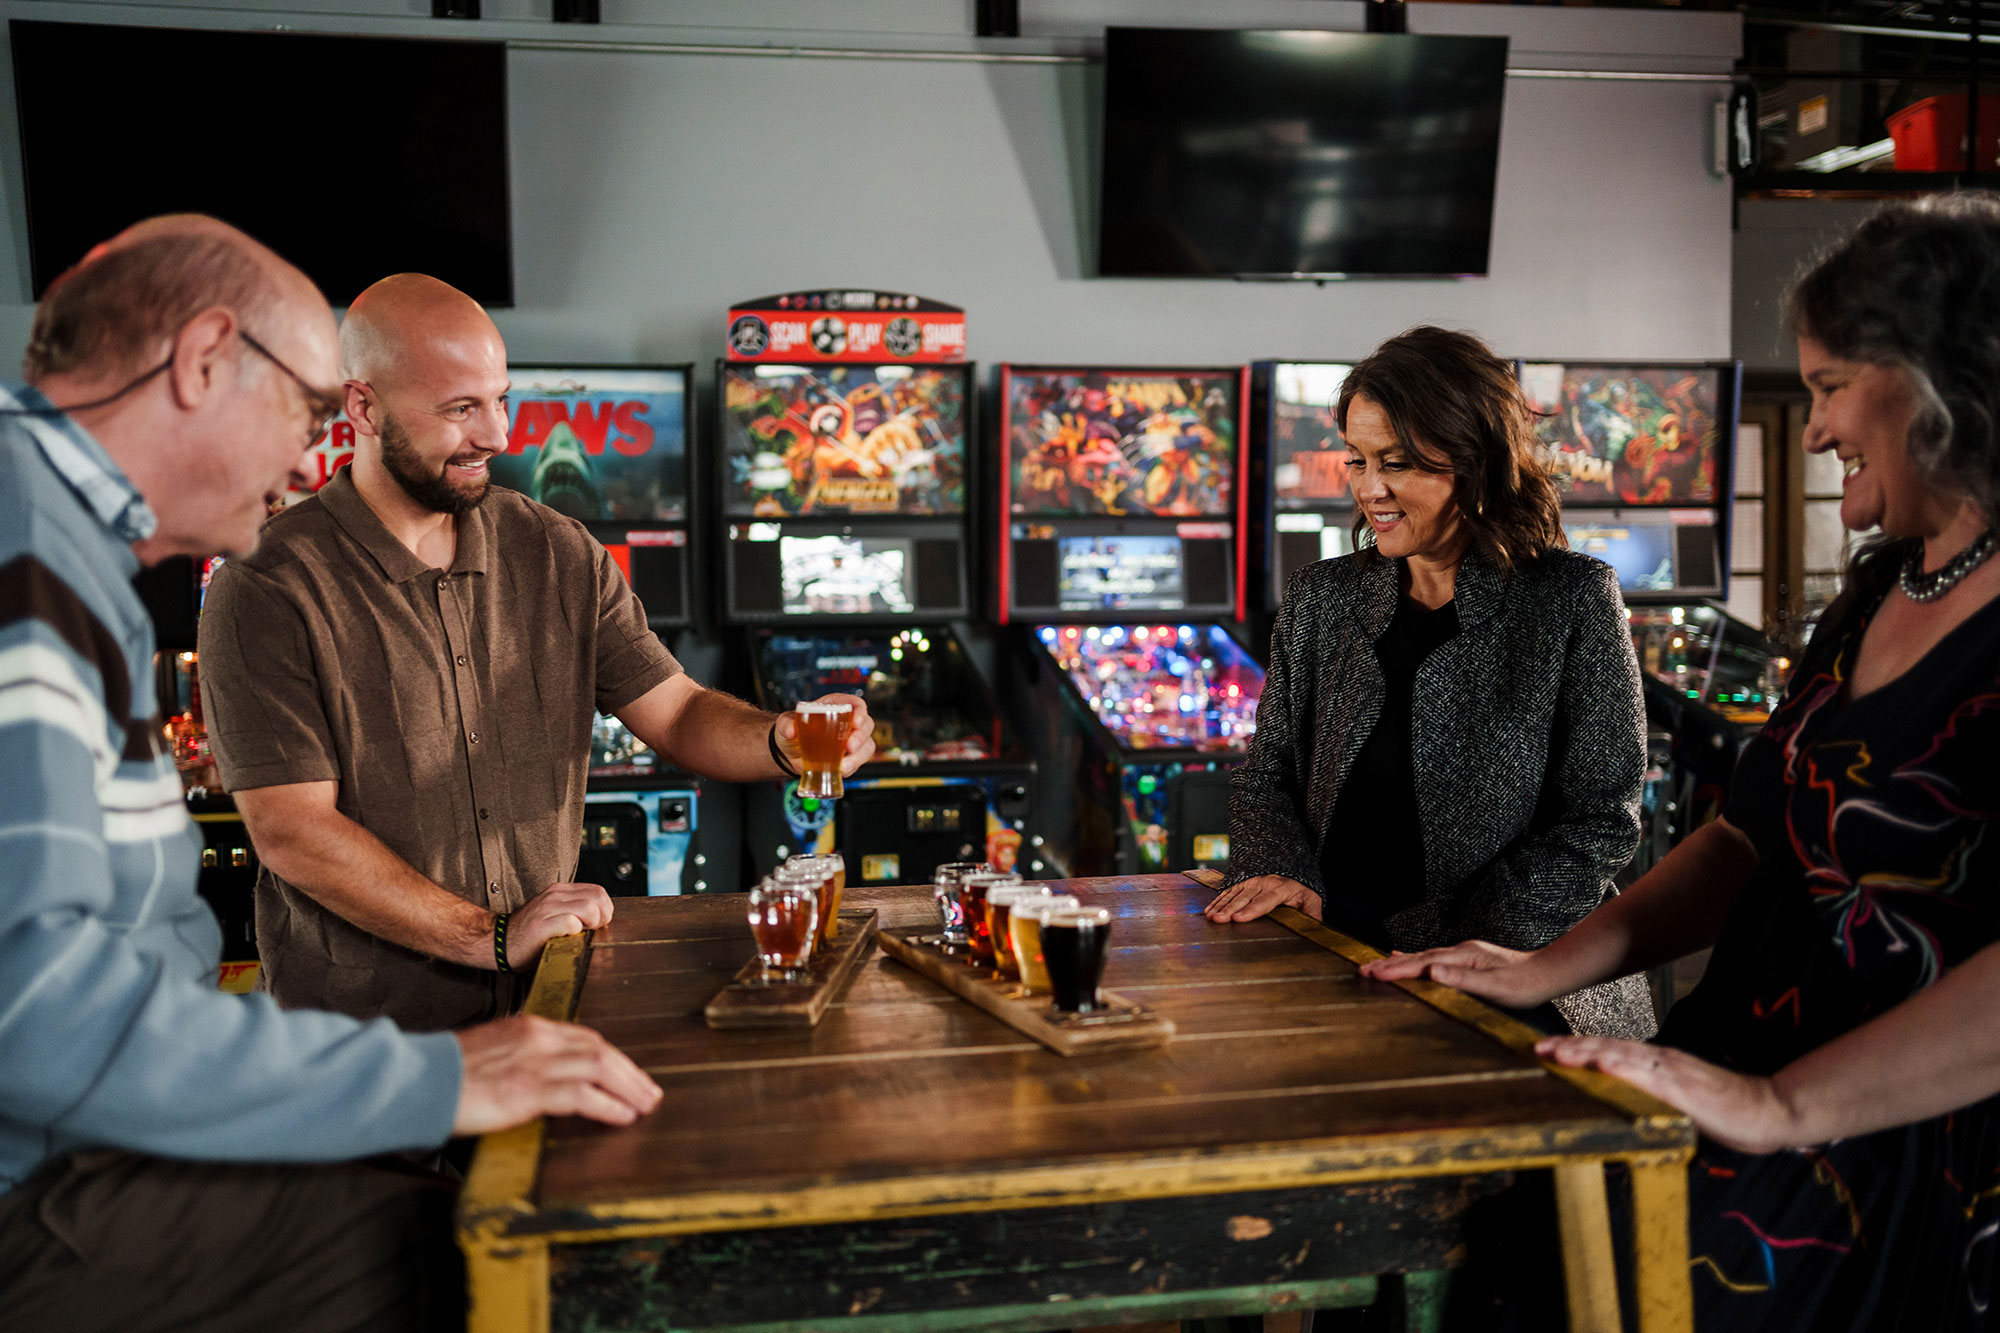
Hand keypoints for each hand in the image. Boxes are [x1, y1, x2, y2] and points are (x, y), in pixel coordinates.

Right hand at [451, 1014, 661, 1134]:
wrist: (417, 1079)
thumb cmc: (446, 1073)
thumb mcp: (491, 1051)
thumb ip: (521, 1056)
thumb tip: (544, 1078)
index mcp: (529, 1027)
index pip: (584, 1038)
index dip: (611, 1057)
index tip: (627, 1073)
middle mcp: (538, 1039)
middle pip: (599, 1050)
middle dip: (629, 1072)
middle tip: (649, 1092)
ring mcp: (535, 1063)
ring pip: (599, 1068)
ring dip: (628, 1088)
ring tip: (645, 1105)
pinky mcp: (528, 1090)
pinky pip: (581, 1095)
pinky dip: (607, 1105)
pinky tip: (621, 1116)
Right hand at [506, 882, 614, 970]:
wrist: (498, 941)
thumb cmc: (529, 933)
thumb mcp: (554, 913)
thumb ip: (574, 910)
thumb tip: (602, 919)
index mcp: (560, 891)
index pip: (598, 891)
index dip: (606, 909)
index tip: (599, 924)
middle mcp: (554, 895)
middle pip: (598, 898)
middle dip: (603, 917)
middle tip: (593, 930)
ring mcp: (547, 909)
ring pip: (588, 908)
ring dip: (591, 924)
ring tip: (580, 934)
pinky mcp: (541, 925)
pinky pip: (570, 923)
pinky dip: (575, 932)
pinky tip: (566, 938)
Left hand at [774, 695, 877, 776]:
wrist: (790, 754)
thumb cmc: (792, 732)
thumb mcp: (785, 723)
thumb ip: (786, 724)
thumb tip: (790, 731)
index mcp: (835, 706)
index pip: (856, 704)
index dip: (860, 712)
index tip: (856, 722)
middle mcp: (847, 722)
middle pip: (866, 725)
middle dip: (861, 737)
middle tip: (850, 747)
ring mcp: (851, 740)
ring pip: (867, 746)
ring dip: (858, 756)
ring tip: (843, 765)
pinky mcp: (850, 757)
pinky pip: (858, 762)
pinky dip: (852, 767)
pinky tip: (840, 770)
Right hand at [1204, 875, 1320, 923]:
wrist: (1290, 866)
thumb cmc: (1300, 887)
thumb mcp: (1311, 898)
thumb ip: (1312, 914)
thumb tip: (1316, 929)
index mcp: (1279, 888)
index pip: (1264, 901)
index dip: (1251, 910)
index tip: (1239, 918)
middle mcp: (1262, 883)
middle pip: (1244, 898)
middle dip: (1229, 909)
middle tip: (1219, 920)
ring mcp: (1250, 881)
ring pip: (1233, 894)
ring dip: (1220, 905)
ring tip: (1210, 917)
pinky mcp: (1242, 882)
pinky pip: (1228, 891)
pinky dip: (1217, 901)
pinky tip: (1209, 910)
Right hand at [1360, 940, 1556, 1008]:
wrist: (1546, 973)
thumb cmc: (1523, 985)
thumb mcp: (1494, 986)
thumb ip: (1462, 978)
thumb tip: (1431, 970)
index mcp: (1463, 957)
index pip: (1422, 964)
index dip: (1396, 970)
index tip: (1372, 973)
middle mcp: (1459, 951)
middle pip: (1417, 958)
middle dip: (1388, 965)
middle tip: (1362, 970)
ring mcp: (1462, 954)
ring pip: (1422, 958)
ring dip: (1397, 963)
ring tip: (1374, 965)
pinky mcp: (1466, 960)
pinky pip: (1432, 959)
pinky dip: (1413, 961)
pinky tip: (1406, 960)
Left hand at [1534, 1035, 1802, 1154]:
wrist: (1768, 1110)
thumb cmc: (1725, 1108)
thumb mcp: (1677, 1099)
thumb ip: (1650, 1094)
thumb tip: (1619, 1099)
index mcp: (1658, 1064)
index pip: (1610, 1051)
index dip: (1577, 1048)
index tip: (1545, 1049)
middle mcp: (1661, 1061)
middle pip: (1608, 1048)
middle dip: (1571, 1048)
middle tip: (1537, 1049)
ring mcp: (1672, 1073)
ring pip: (1623, 1057)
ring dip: (1589, 1054)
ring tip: (1559, 1054)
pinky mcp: (1685, 1090)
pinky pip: (1650, 1078)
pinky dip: (1625, 1071)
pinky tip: (1604, 1068)